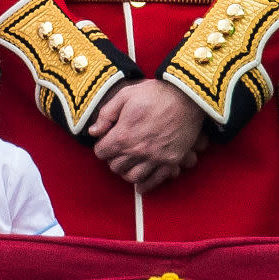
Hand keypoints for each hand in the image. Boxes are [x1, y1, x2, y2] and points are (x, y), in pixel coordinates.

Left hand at [88, 79, 207, 193]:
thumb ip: (106, 115)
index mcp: (124, 134)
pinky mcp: (171, 161)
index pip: (102, 152)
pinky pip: (155, 181)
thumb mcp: (124, 95)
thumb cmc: (154, 94)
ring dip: (127, 171)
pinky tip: (140, 185)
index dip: (101, 146)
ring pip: (133, 177)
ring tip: (128, 163)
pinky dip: (145, 185)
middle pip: (115, 167)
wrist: (185, 97)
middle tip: (117, 151)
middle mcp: (138, 151)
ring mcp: (156, 158)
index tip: (106, 141)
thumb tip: (93, 132)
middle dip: (113, 158)